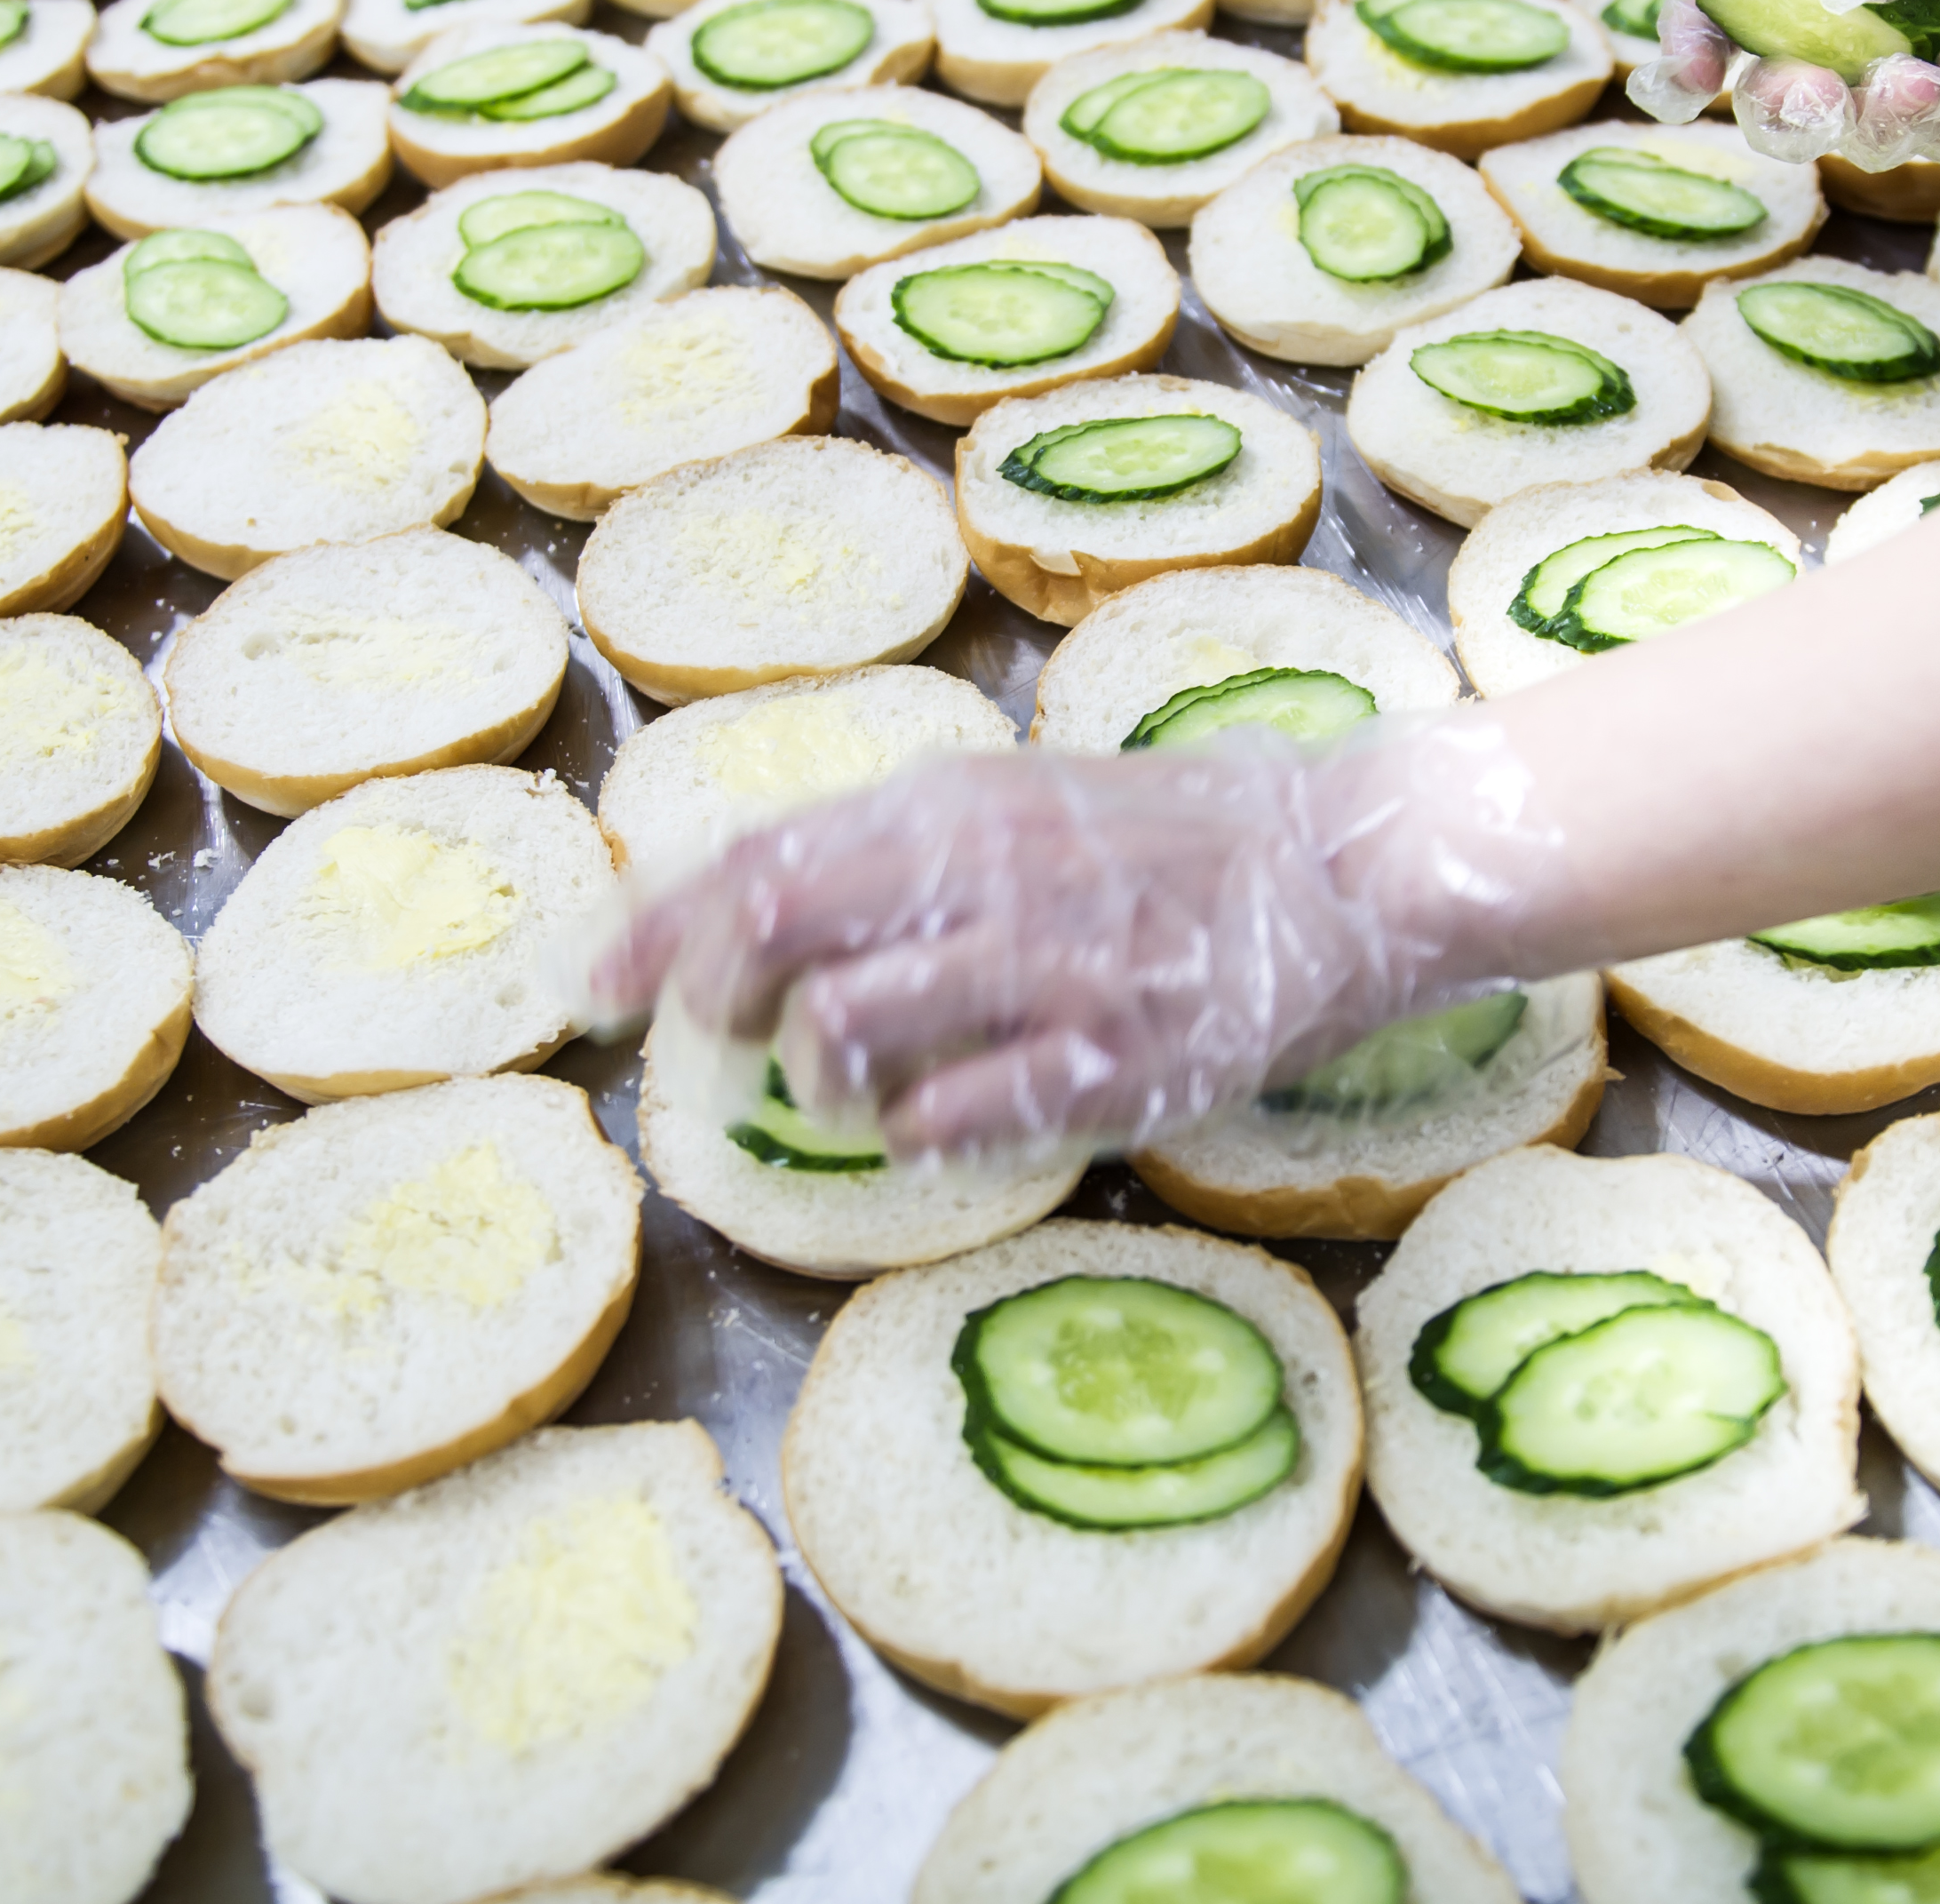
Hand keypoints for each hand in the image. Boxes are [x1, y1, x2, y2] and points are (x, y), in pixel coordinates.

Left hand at [591, 721, 1560, 1158]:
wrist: (1347, 862)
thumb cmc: (1169, 843)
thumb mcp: (1018, 806)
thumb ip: (896, 850)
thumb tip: (746, 902)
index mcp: (950, 804)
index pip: (755, 857)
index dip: (654, 929)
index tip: (591, 987)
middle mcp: (981, 875)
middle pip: (767, 936)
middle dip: (718, 1002)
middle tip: (742, 1038)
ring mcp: (1045, 968)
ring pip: (840, 1034)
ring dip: (825, 1081)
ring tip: (872, 1086)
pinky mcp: (1110, 1057)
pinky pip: (956, 1118)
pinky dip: (924, 1135)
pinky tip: (954, 1122)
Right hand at [1635, 0, 1939, 169]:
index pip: (1726, 16)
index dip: (1691, 47)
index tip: (1692, 76)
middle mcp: (1855, 34)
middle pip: (1777, 101)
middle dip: (1785, 109)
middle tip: (1818, 94)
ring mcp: (1914, 79)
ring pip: (1857, 136)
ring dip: (1878, 118)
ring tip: (1921, 78)